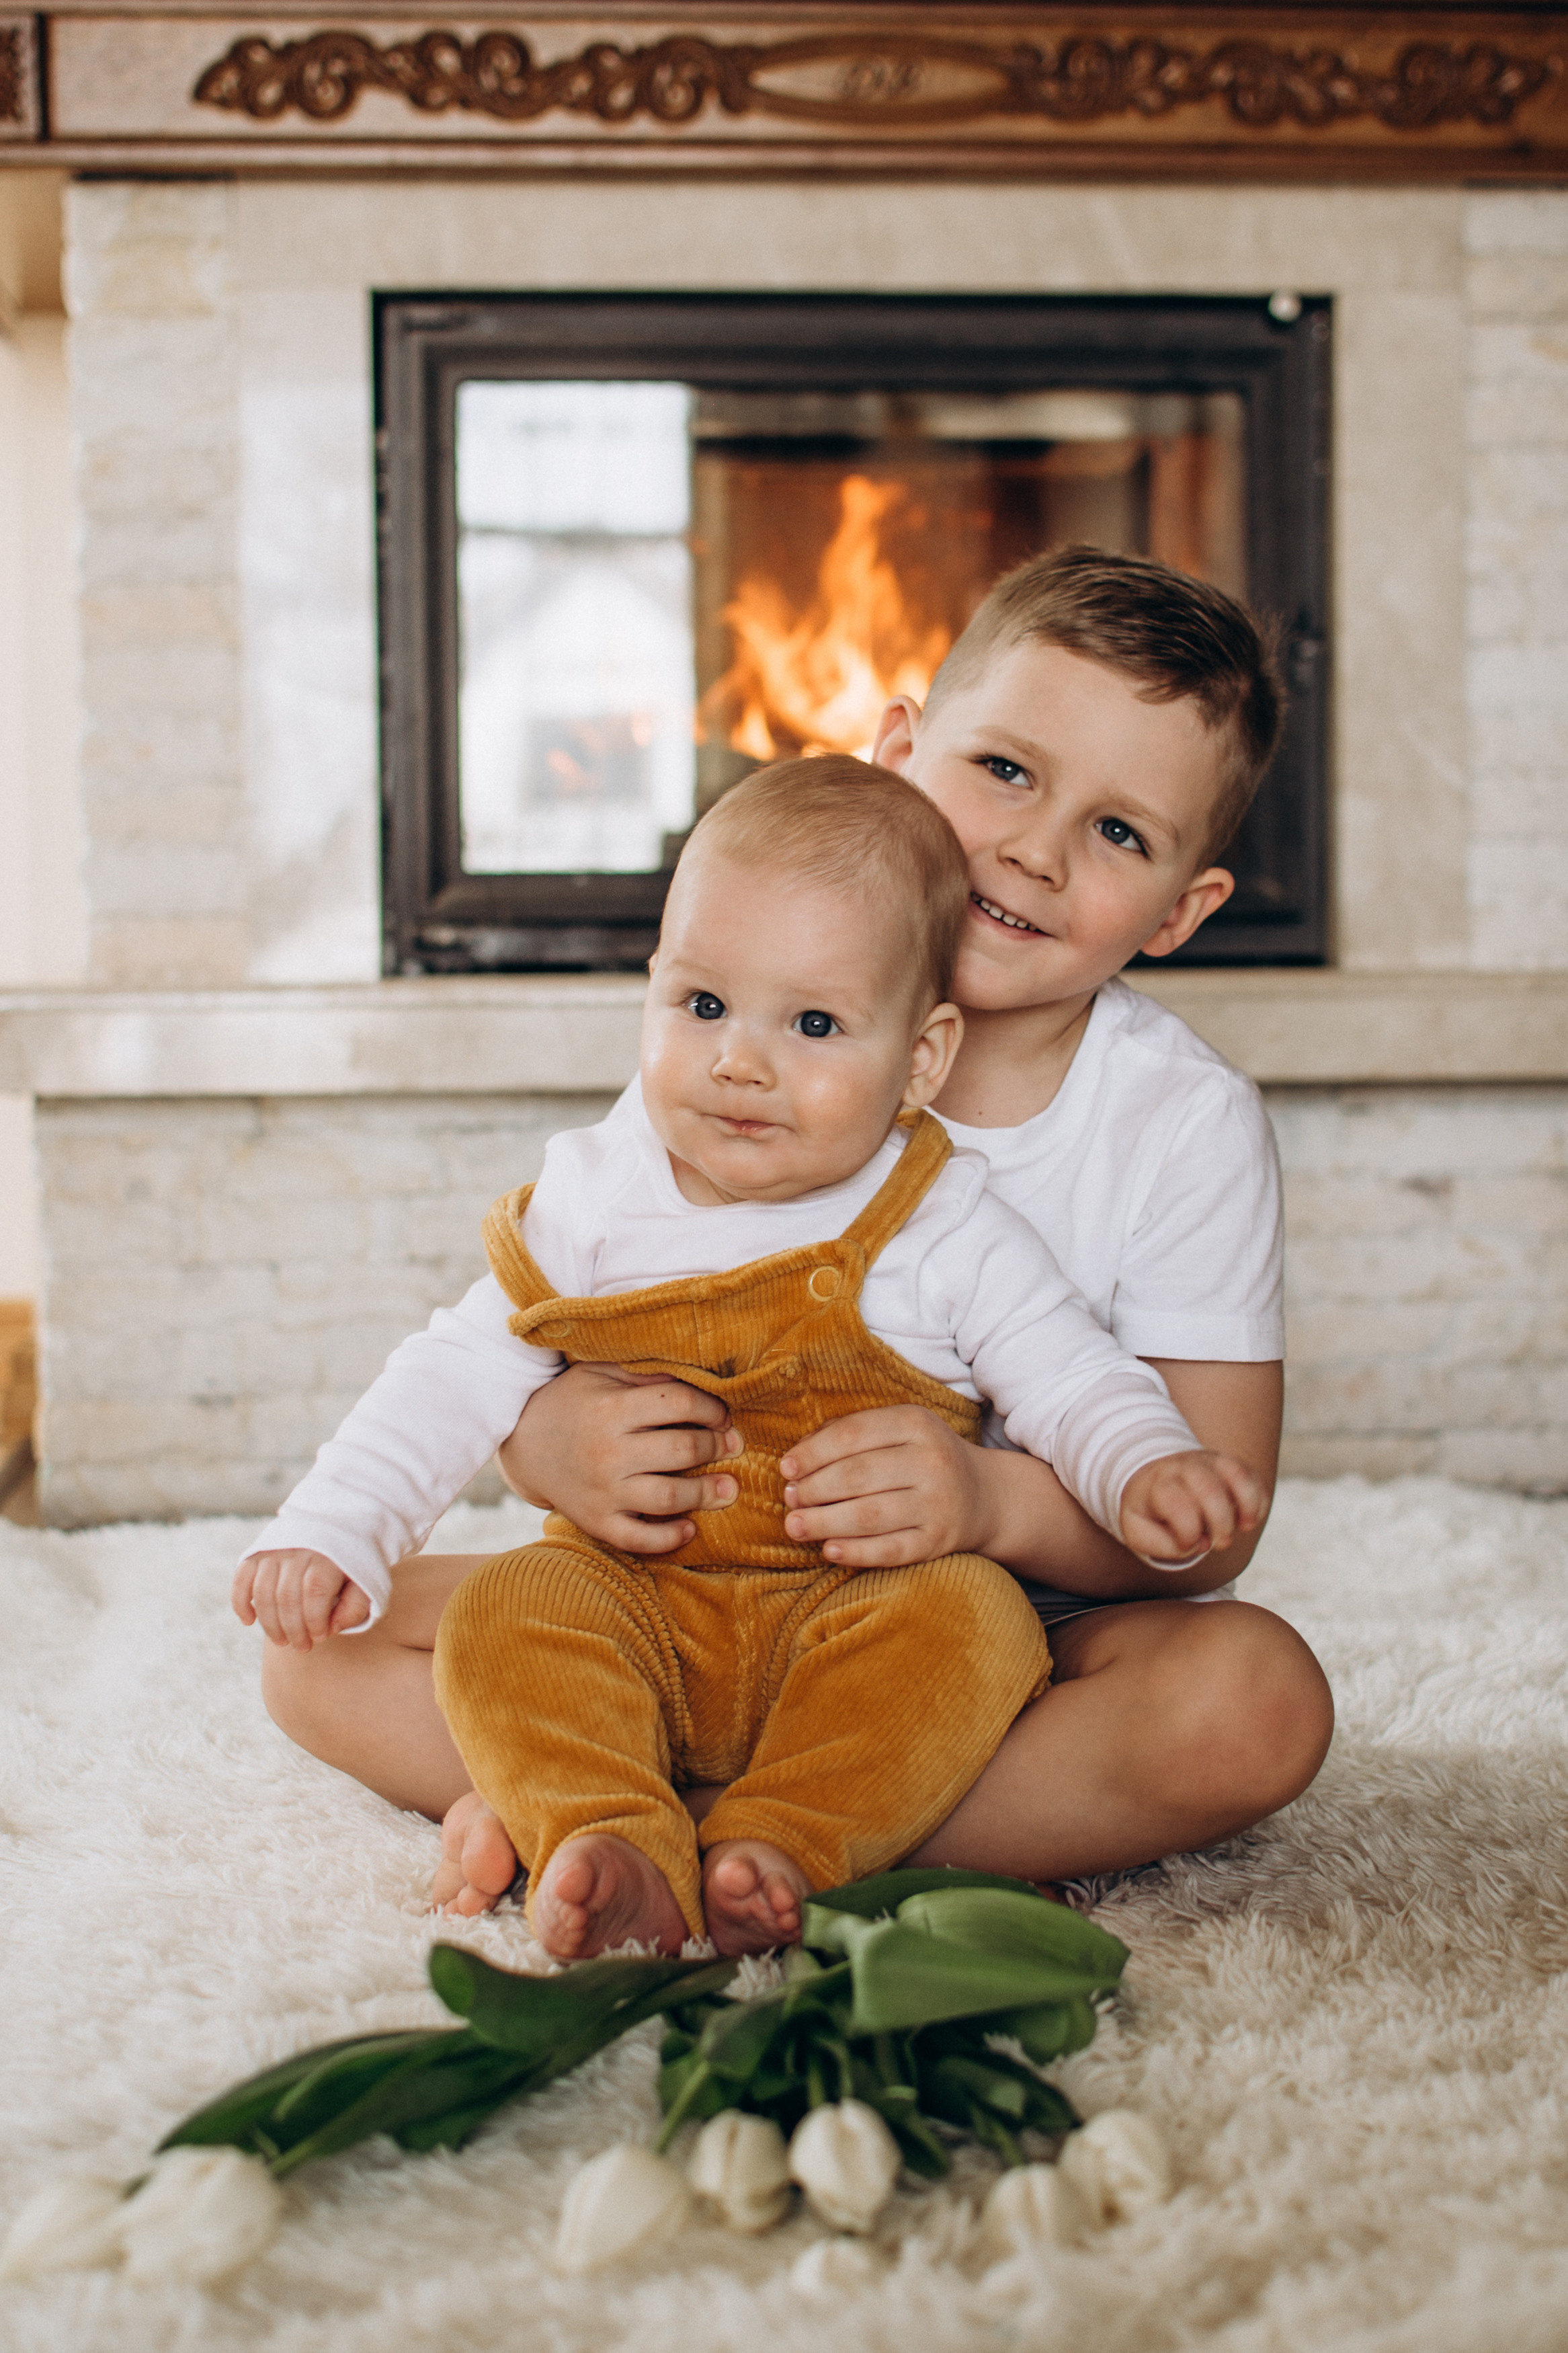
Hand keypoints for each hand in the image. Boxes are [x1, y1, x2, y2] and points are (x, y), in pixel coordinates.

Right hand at [232, 1549, 370, 1648]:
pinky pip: (242, 1579)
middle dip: (293, 1630)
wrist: (335, 1524)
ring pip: (263, 1592)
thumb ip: (355, 1606)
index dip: (315, 1621)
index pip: (315, 1593)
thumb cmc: (349, 1563)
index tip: (320, 1637)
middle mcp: (298, 1550)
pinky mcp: (257, 1553)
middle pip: (287, 1597)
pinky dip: (240, 1602)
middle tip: (301, 1647)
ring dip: (269, 1624)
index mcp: (327, 1555)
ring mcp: (274, 1551)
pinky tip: (248, 1621)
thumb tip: (332, 1628)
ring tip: (281, 1641)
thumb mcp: (365, 1580)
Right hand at [496, 1361, 743, 1554]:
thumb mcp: (600, 1374)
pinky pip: (638, 1539)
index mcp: (611, 1409)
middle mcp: (607, 1452)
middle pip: (681, 1450)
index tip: (722, 1415)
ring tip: (728, 1488)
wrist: (522, 1445)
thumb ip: (646, 1375)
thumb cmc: (572, 1402)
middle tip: (732, 1446)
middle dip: (716, 1447)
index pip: (679, 1404)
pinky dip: (668, 1538)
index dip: (712, 1409)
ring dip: (706, 1494)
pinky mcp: (595, 1521)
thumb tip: (698, 1378)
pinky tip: (690, 1528)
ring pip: (668, 1498)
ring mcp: (602, 1492)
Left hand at [780, 1405, 994, 1569]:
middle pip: (858, 1475)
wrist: (984, 1496)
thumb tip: (797, 1458)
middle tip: (789, 1499)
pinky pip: (891, 1550)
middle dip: (815, 1489)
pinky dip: (856, 1552)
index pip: (854, 1434)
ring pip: (870, 1515)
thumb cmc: (921, 1458)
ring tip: (795, 1525)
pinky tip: (828, 1549)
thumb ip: (849, 1434)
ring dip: (824, 1522)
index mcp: (917, 1423)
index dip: (814, 1452)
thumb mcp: (898, 1430)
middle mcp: (931, 1461)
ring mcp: (938, 1504)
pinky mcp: (938, 1541)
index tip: (786, 1468)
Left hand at [1117, 1450, 1266, 1567]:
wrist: (1150, 1477)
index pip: (1177, 1504)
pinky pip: (1250, 1474)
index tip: (1188, 1544)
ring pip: (1235, 1472)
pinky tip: (1249, 1518)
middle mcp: (1183, 1467)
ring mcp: (1207, 1461)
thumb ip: (1158, 1543)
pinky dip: (1258, 1498)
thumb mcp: (1135, 1530)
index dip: (1188, 1533)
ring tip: (1245, 1527)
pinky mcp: (1227, 1464)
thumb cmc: (1147, 1510)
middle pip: (1208, 1487)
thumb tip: (1201, 1543)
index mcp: (1158, 1484)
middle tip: (1221, 1543)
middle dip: (1221, 1523)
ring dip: (1247, 1505)